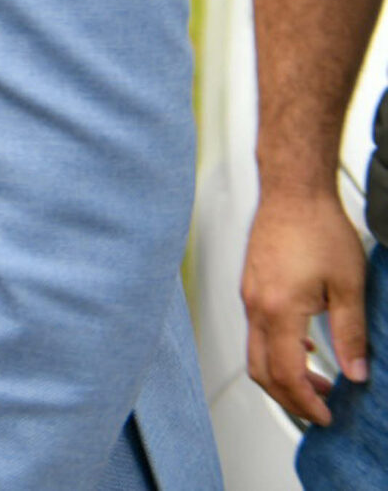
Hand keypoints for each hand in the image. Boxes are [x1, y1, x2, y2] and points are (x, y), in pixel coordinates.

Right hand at [244, 187, 371, 423]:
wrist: (293, 192)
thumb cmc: (317, 228)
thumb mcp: (348, 286)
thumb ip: (351, 334)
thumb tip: (356, 371)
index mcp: (279, 311)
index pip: (287, 374)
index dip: (307, 402)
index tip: (326, 414)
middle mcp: (256, 306)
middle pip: (262, 371)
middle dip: (290, 399)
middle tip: (319, 410)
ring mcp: (249, 296)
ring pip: (255, 353)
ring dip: (283, 376)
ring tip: (316, 383)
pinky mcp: (251, 287)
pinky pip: (256, 331)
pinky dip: (275, 352)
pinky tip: (303, 348)